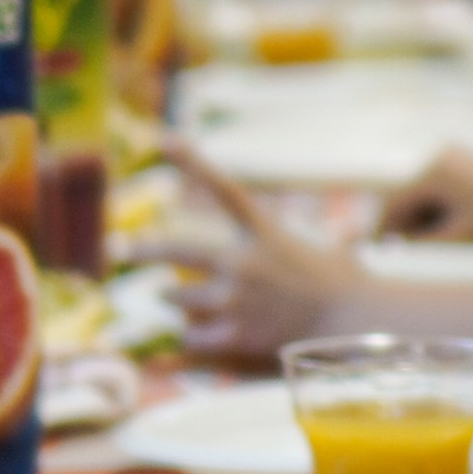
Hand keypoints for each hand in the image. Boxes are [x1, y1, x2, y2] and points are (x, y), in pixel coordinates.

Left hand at [165, 143, 361, 362]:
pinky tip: (204, 335)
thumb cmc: (348, 288)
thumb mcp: (332, 252)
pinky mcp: (234, 335)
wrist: (352, 326)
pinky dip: (193, 335)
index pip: (223, 187)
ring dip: (173, 298)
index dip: (191, 160)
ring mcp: (236, 300)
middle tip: (120, 250)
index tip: (161, 138)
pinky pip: (192, 335)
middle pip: (177, 251)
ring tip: (172, 297)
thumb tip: (349, 241)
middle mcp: (243, 262)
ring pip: (177, 298)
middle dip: (143, 251)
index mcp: (264, 233)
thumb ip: (325, 243)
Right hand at [376, 147, 472, 244]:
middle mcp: (440, 156)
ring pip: (423, 194)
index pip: (396, 205)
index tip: (375, 253)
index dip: (384, 232)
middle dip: (404, 226)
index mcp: (435, 171)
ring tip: (438, 243)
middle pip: (409, 198)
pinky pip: (439, 187)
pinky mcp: (463, 160)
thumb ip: (418, 244)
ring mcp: (453, 155)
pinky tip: (450, 228)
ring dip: (422, 218)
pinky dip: (438, 208)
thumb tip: (387, 249)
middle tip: (398, 256)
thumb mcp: (455, 238)